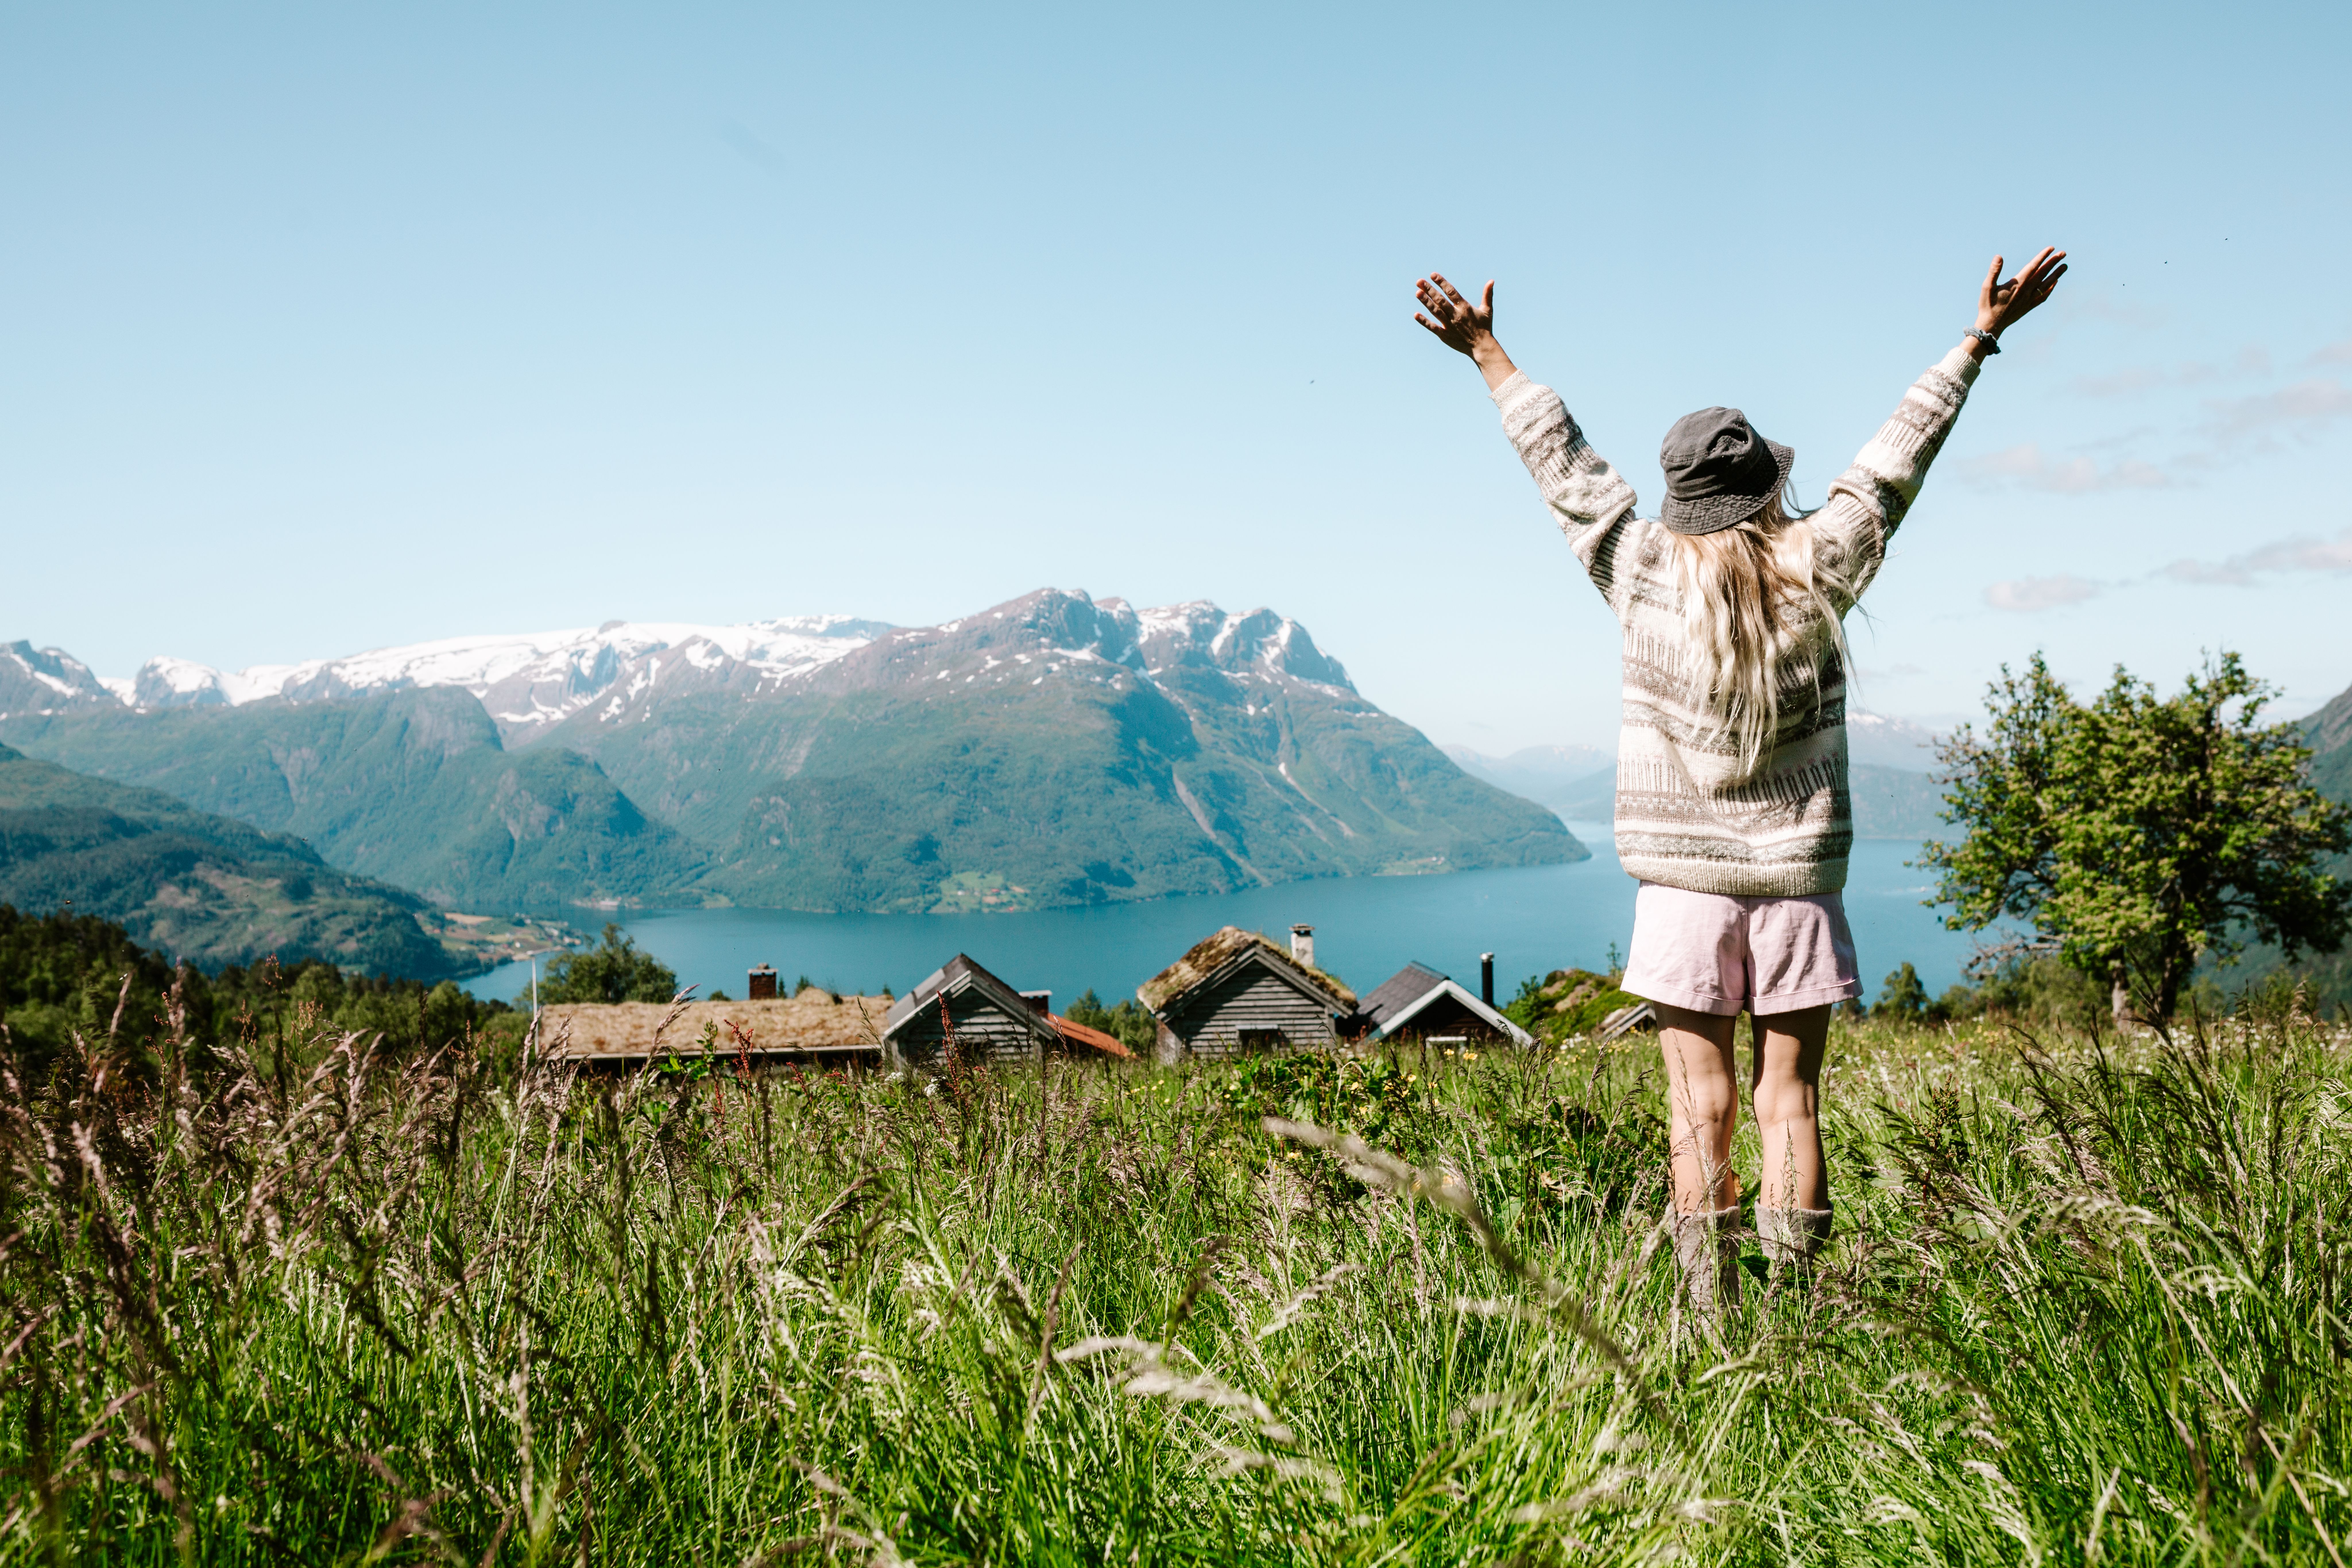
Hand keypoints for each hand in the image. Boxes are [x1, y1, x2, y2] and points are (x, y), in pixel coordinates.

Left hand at [1414, 273, 1518, 389]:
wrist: (1482, 347)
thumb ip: (1487, 295)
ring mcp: (1449, 325)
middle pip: (1440, 300)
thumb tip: (1491, 281)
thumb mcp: (1487, 310)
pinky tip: (1416, 315)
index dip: (1442, 282)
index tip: (1433, 275)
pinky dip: (1424, 321)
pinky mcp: (1445, 335)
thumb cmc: (1485, 327)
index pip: (1451, 292)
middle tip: (1419, 281)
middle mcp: (1456, 315)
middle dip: (1429, 290)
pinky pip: (1433, 327)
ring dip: (1426, 302)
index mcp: (1465, 307)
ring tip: (1417, 292)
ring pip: (1436, 311)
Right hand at [1976, 247, 2067, 335]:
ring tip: (2065, 266)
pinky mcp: (2029, 306)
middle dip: (2053, 262)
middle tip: (2063, 253)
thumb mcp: (1986, 287)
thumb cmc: (1987, 305)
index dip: (2042, 256)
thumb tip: (1998, 256)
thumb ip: (1994, 271)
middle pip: (2043, 274)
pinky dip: (2051, 289)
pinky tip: (2055, 283)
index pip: (2033, 267)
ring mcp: (2029, 299)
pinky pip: (2043, 296)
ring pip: (2046, 284)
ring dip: (2056, 274)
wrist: (1991, 325)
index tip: (2051, 248)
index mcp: (2017, 284)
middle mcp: (2026, 291)